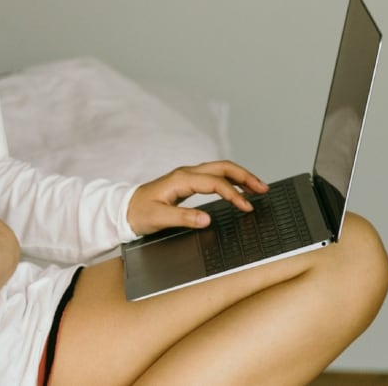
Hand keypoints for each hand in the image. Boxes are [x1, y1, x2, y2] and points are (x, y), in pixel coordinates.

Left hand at [127, 160, 268, 235]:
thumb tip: (206, 219)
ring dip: (240, 176)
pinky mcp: (187, 183)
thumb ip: (183, 218)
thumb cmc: (138, 213)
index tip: (247, 207)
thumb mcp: (159, 218)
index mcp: (181, 179)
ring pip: (219, 169)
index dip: (233, 194)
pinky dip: (230, 181)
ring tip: (258, 188)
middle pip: (222, 168)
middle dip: (245, 176)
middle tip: (264, 188)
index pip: (215, 183)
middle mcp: (186, 174)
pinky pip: (214, 177)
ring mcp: (187, 177)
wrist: (123, 210)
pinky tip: (239, 190)